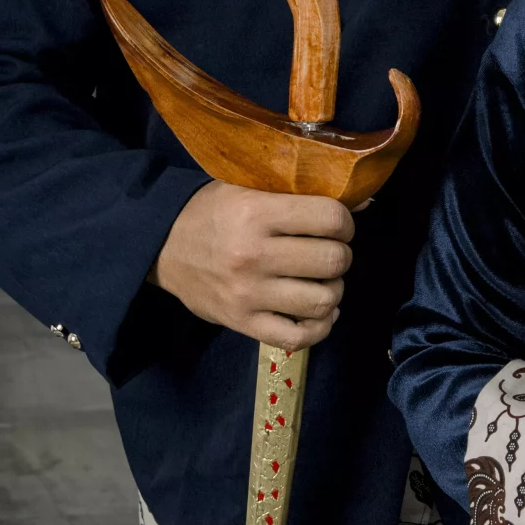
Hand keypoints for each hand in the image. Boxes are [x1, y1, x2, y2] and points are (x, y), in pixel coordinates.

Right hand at [153, 182, 353, 353]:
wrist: (160, 246)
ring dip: (333, 290)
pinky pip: (298, 337)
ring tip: (321, 280)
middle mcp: (254, 254)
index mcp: (257, 212)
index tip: (336, 226)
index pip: (330, 218)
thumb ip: (300, 193)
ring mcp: (248, 293)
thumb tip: (364, 203)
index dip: (344, 222)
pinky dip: (319, 327)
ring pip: (323, 300)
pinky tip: (318, 312)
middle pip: (333, 260)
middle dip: (341, 256)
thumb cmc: (211, 212)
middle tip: (329, 252)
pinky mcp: (242, 322)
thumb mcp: (249, 187)